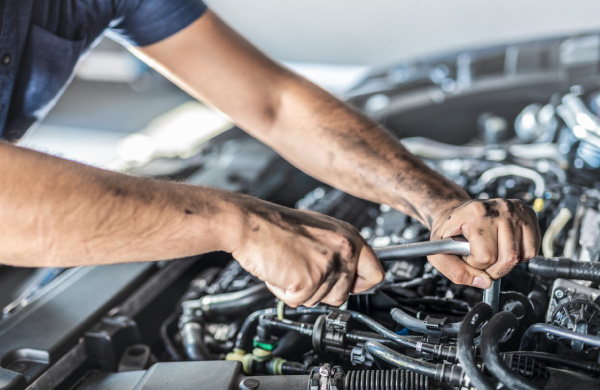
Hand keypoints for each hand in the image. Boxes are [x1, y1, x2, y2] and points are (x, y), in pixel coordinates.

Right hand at [229, 198, 383, 306]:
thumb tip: (349, 274)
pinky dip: (284, 292)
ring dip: (301, 290)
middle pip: (344, 295)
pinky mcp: (308, 281)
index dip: (359, 285)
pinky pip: (297, 302)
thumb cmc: (277, 225)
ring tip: (289, 266)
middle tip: (303, 270)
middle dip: (321, 290)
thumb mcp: (320, 231)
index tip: (349, 286)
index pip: (375, 274)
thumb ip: (338, 251)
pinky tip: (280, 271)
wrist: (250, 223)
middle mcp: (344, 250)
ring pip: (319, 300)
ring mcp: (327, 266)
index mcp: (349, 236)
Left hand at [428, 199, 540, 287]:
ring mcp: (516, 210)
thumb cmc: (449, 232)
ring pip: (521, 256)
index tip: (467, 255)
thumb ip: (456, 272)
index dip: (475, 264)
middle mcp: (499, 208)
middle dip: (493, 269)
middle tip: (481, 259)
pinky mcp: (528, 214)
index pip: (486, 256)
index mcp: (476, 213)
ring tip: (491, 250)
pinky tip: (504, 247)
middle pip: (508, 258)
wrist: (456, 213)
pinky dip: (519, 256)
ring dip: (506, 263)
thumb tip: (485, 282)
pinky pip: (532, 249)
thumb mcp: (439, 253)